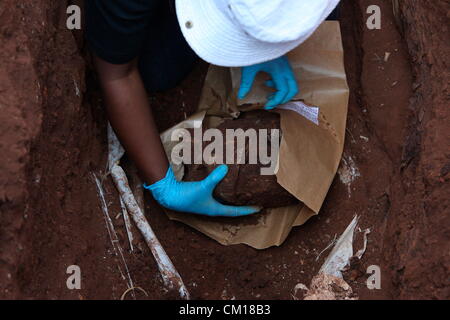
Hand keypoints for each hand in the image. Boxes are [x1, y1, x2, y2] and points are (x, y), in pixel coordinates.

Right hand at [144, 165, 260, 216]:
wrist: (169, 196)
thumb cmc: (186, 197)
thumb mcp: (203, 187)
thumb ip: (214, 178)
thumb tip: (226, 168)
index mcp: (215, 210)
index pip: (236, 212)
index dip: (248, 210)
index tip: (260, 207)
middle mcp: (212, 207)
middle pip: (231, 207)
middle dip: (242, 203)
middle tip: (253, 197)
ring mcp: (206, 202)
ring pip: (224, 200)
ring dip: (232, 196)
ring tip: (242, 189)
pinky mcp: (201, 195)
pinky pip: (216, 193)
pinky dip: (222, 189)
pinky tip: (224, 181)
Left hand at [238, 56, 298, 109]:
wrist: (258, 34)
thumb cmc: (254, 50)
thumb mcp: (248, 68)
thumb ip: (246, 83)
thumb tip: (241, 97)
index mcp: (279, 71)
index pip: (283, 91)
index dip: (276, 101)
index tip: (266, 105)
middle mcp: (286, 69)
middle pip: (292, 89)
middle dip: (283, 98)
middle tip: (270, 102)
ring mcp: (286, 65)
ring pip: (291, 83)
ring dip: (282, 91)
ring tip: (269, 92)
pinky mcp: (284, 62)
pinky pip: (287, 77)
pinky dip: (280, 83)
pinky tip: (268, 80)